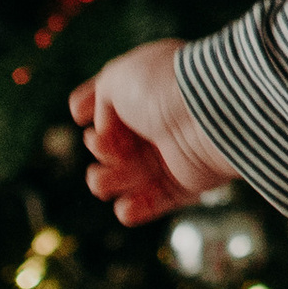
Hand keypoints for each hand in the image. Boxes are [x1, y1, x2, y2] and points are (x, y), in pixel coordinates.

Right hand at [68, 36, 240, 225]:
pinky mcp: (186, 182)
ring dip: (106, 182)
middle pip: (113, 145)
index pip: (113, 100)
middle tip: (105, 146)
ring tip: (103, 180)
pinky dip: (134, 209)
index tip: (79, 114)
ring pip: (126, 177)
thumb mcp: (116, 78)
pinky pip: (153, 202)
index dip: (91, 108)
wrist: (209, 115)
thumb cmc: (162, 90)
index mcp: (147, 86)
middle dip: (100, 149)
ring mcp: (172, 152)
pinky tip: (127, 207)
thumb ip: (98, 99)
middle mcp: (159, 119)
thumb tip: (102, 132)